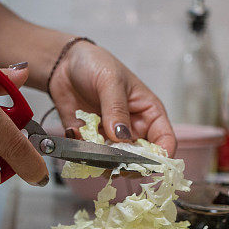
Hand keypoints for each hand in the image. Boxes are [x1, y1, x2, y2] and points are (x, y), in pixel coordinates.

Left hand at [47, 41, 175, 155]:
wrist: (64, 64)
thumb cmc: (96, 64)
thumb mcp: (110, 80)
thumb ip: (116, 109)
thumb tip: (121, 136)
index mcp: (149, 113)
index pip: (165, 141)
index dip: (160, 157)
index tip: (144, 163)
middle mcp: (133, 130)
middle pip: (141, 159)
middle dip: (128, 165)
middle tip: (114, 162)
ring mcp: (112, 138)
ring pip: (115, 163)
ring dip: (104, 162)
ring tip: (91, 149)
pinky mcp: (91, 142)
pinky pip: (91, 157)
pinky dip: (83, 153)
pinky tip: (75, 132)